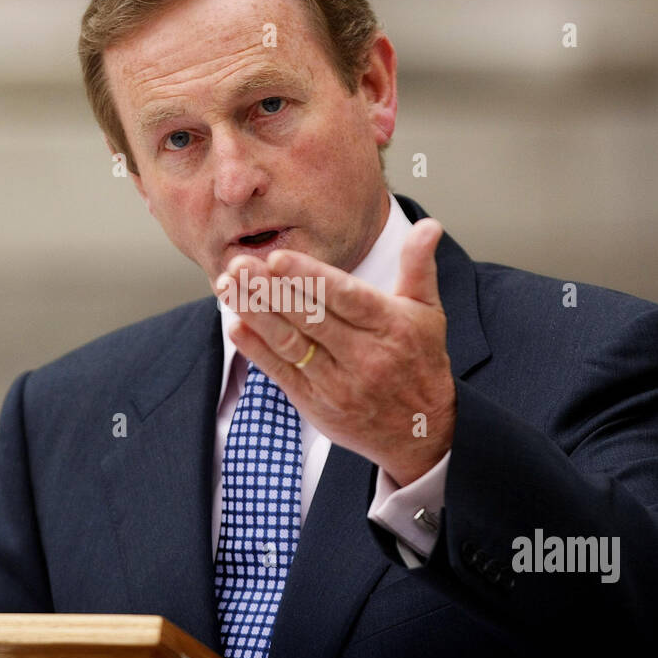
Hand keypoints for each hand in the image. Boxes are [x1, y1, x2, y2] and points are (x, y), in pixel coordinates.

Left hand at [215, 218, 455, 485]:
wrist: (421, 432)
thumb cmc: (421, 361)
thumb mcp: (427, 312)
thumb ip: (418, 266)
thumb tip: (428, 225)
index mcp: (389, 326)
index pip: (345, 296)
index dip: (309, 278)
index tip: (277, 258)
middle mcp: (364, 356)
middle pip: (310, 318)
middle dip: (270, 290)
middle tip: (239, 264)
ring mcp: (338, 383)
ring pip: (290, 344)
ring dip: (255, 315)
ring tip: (229, 287)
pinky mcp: (317, 404)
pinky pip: (281, 373)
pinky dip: (256, 350)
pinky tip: (236, 324)